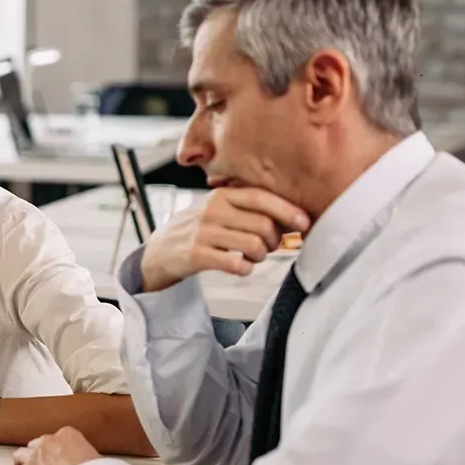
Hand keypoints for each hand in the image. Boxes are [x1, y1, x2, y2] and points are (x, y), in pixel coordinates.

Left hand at [0, 427, 99, 464]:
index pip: (54, 439)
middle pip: (35, 446)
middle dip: (36, 455)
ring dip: (21, 464)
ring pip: (20, 457)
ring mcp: (34, 458)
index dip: (53, 450)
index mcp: (66, 434)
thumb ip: (84, 455)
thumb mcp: (95, 456)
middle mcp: (47, 442)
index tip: (55, 457)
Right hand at [139, 187, 310, 292]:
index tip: (304, 223)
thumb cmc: (199, 229)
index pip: (261, 197)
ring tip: (254, 257)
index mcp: (221, 195)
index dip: (287, 210)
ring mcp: (203, 233)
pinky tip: (241, 267)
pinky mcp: (196, 255)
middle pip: (262, 224)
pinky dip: (245, 269)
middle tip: (270, 246)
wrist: (160, 250)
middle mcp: (212, 211)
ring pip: (252, 245)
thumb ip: (247, 207)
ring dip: (261, 255)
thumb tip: (290, 217)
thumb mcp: (218, 208)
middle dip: (274, 240)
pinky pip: (235, 264)